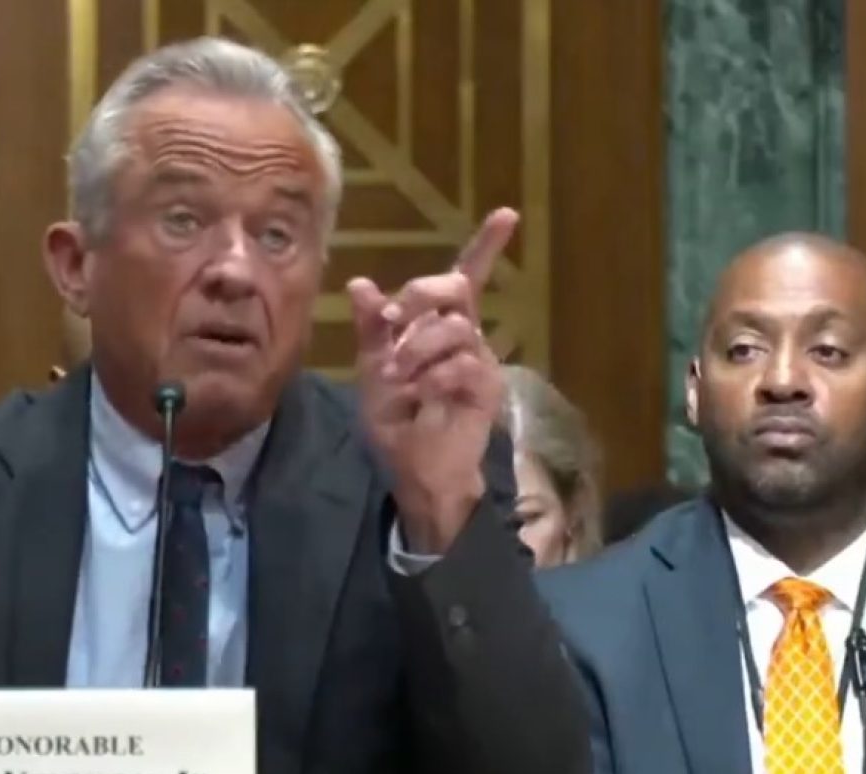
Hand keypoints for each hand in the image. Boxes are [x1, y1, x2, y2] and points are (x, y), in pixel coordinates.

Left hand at [350, 208, 516, 551]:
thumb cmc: (396, 418)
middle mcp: (465, 336)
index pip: (465, 276)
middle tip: (391, 322)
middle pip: (455, 288)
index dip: (486, 245)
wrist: (410, 467)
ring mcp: (479, 361)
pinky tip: (422, 396)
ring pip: (453, 328)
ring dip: (417, 350)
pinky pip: (462, 365)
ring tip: (399, 380)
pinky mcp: (486, 389)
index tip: (506, 214)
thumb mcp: (372, 368)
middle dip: (420, 296)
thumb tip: (359, 283)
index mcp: (438, 325)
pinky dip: (434, 379)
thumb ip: (371, 328)